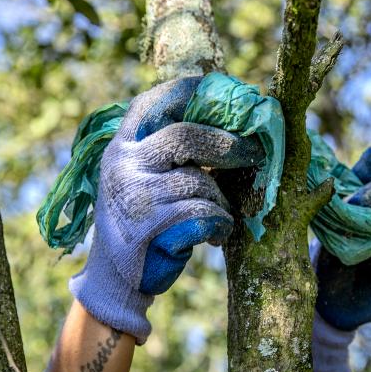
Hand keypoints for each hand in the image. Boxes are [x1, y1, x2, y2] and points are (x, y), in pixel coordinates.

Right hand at [69, 77, 264, 341]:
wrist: (115, 280)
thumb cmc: (143, 223)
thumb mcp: (142, 179)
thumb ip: (169, 153)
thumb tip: (231, 127)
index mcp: (121, 147)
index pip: (152, 104)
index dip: (190, 92)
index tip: (224, 91)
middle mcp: (123, 166)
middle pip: (185, 136)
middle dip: (228, 145)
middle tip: (255, 153)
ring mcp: (134, 197)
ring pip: (201, 183)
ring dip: (222, 201)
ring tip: (220, 215)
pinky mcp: (149, 229)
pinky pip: (205, 216)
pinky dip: (220, 226)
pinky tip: (215, 235)